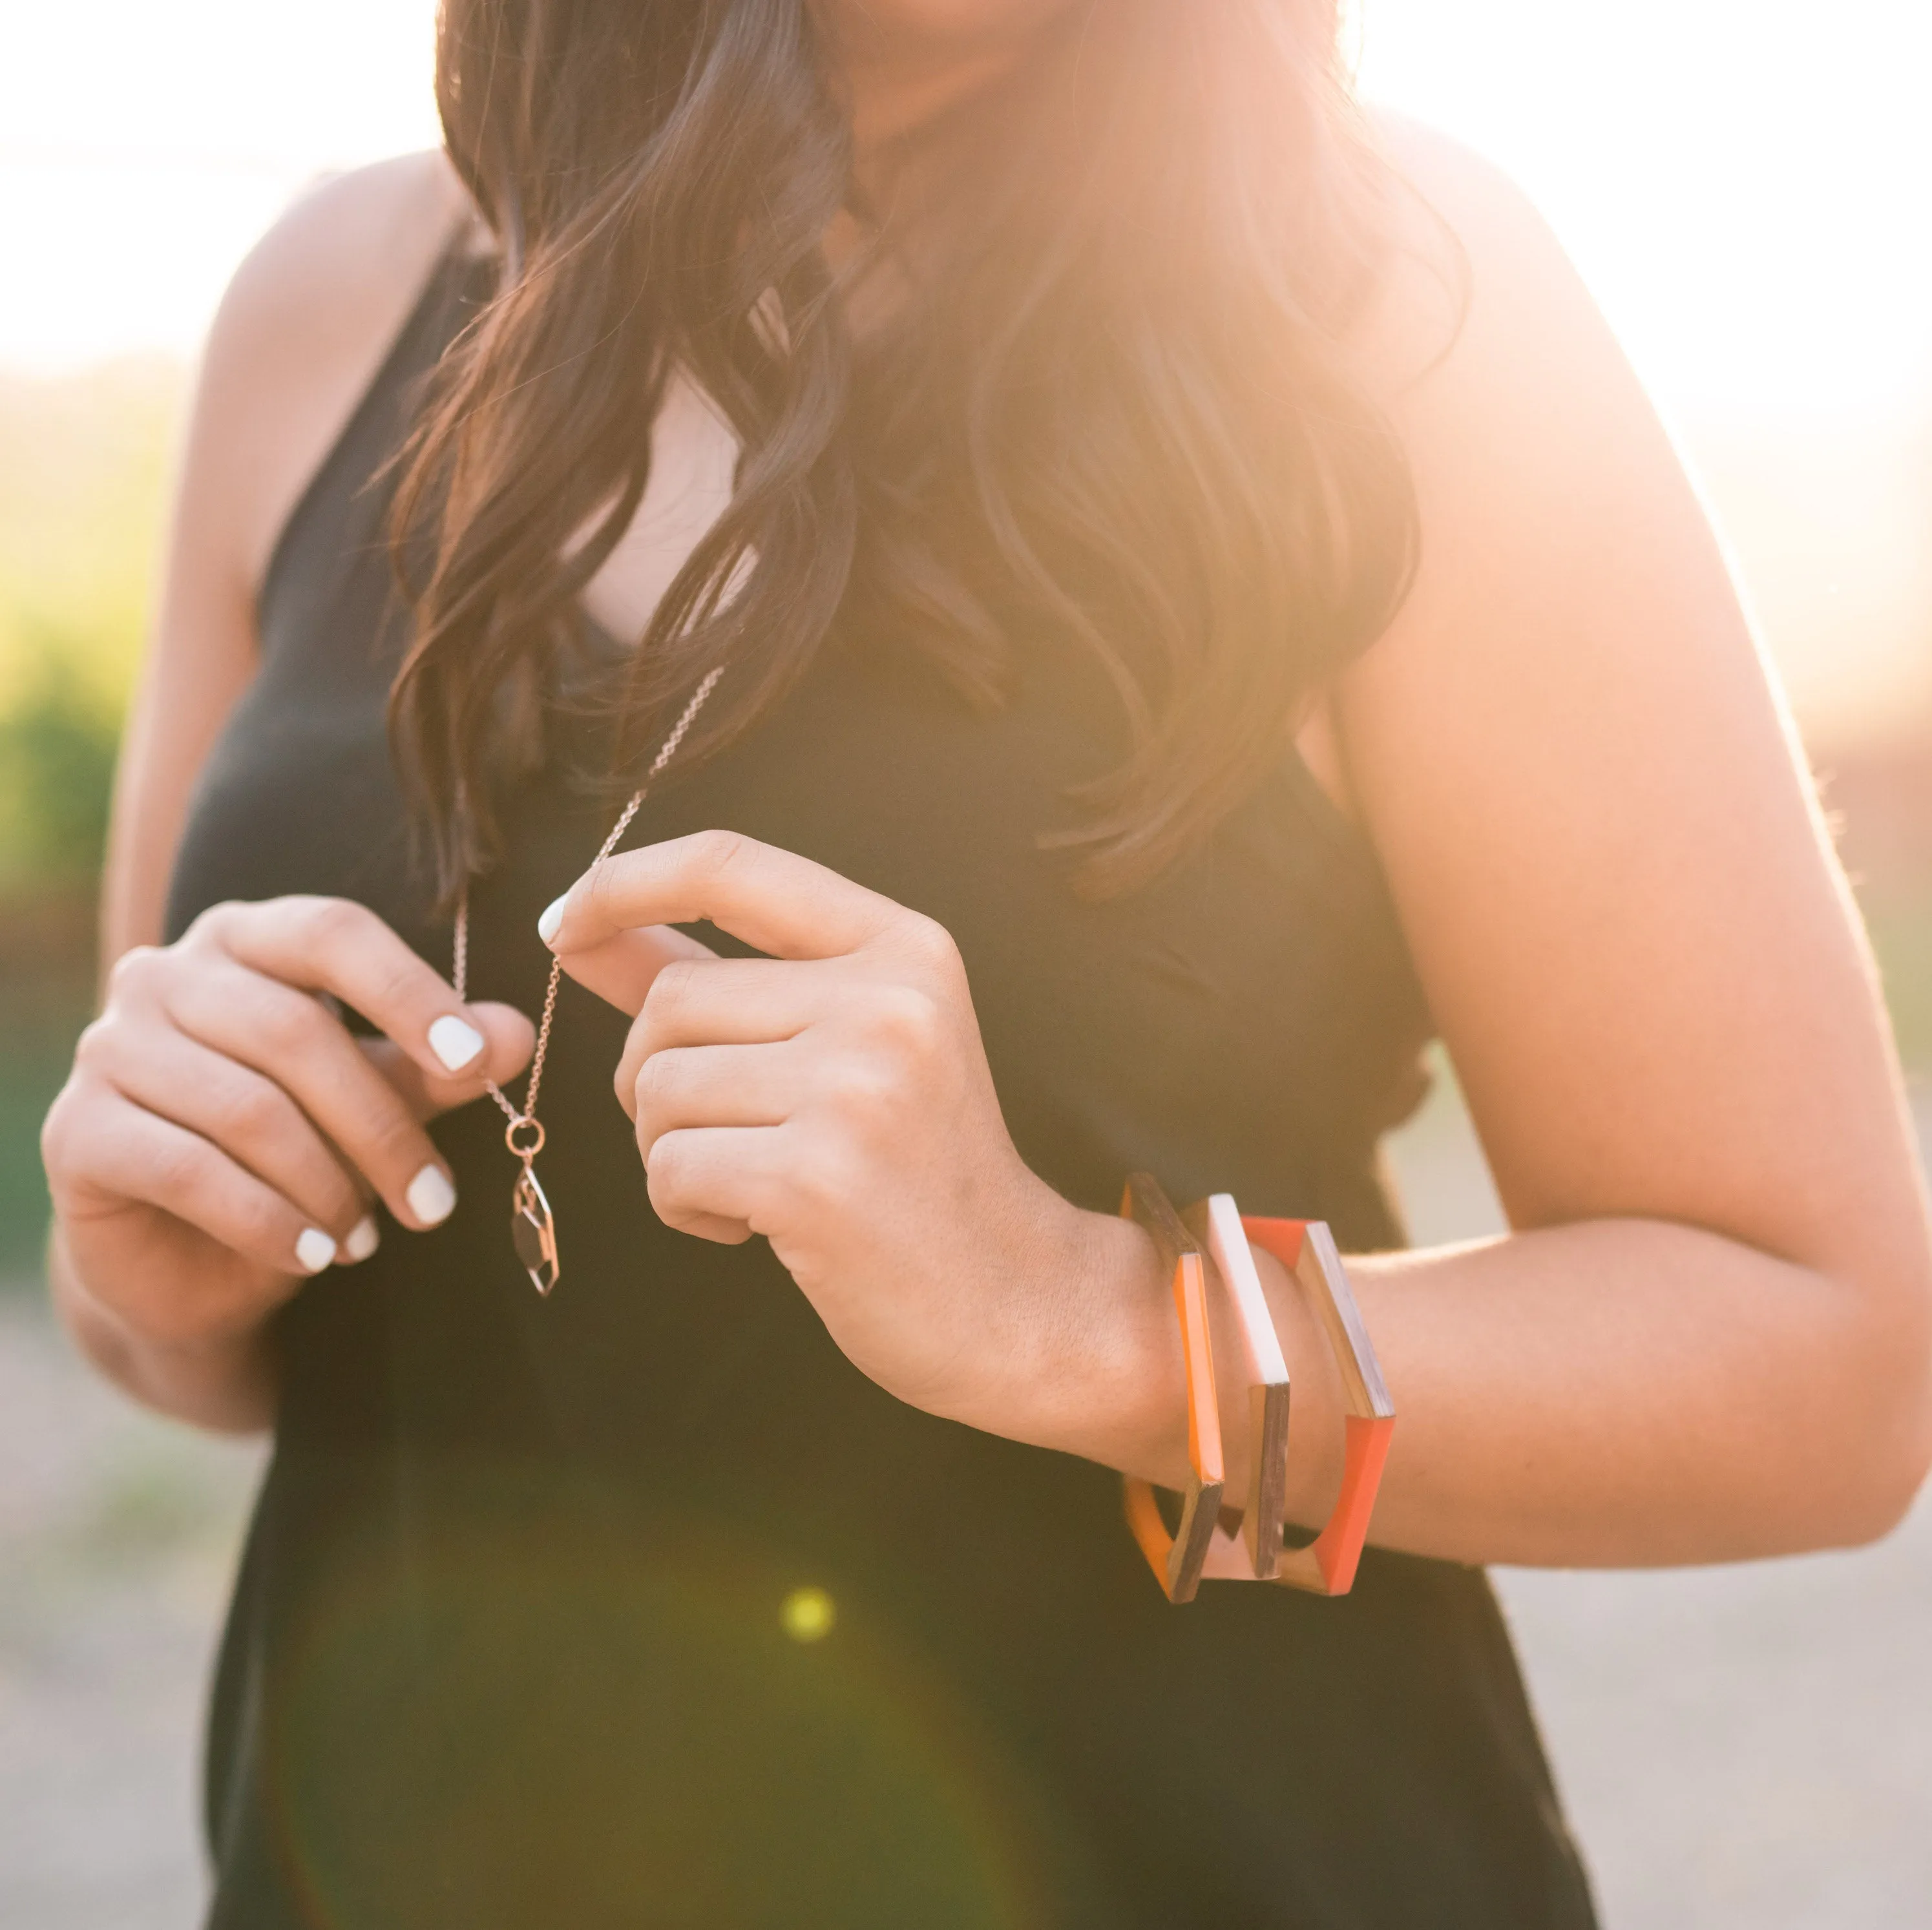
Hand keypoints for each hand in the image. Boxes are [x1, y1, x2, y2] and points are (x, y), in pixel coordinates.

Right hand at [42, 896, 532, 1359]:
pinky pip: (189, 1170)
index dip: (408, 993)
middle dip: (382, 1127)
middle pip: (298, 1031)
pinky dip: (268, 1220)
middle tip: (434, 1203)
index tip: (477, 1060)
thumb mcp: (376, 1102)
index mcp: (247, 940)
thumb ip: (435, 1065)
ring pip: (249, 1108)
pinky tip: (314, 1255)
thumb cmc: (295, 1154)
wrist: (190, 1258)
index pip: (332, 933)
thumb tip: (516, 1035)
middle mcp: (166, 975)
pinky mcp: (77, 1131)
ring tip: (370, 1237)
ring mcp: (109, 1048)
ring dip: (328, 1184)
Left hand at [543, 831, 1176, 1455]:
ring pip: (656, 1088)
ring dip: (672, 1148)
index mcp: (903, 947)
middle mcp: (887, 1001)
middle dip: (655, 1075)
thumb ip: (719, 978)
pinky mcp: (814, 1178)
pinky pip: (668, 1168)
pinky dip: (685, 1206)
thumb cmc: (915, 1167)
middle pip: (671, 1002)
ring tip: (756, 1180)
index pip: (729, 865)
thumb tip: (583, 929)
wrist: (1013, 1295)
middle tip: (725, 1131)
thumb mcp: (844, 1041)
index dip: (622, 881)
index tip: (564, 924)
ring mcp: (855, 1088)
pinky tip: (757, 1224)